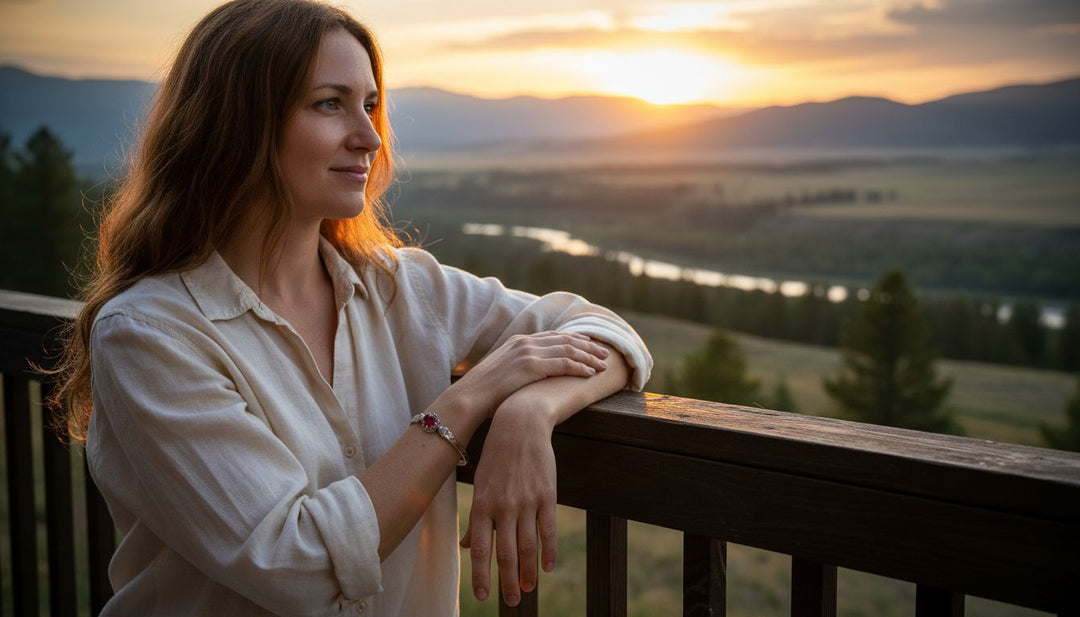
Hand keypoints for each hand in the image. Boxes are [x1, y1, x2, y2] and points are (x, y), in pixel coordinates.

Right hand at [450, 331, 607, 419]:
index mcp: (518, 341)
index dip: (574, 338)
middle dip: (588, 346)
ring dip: (589, 357)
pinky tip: (591, 373)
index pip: (553, 335)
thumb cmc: (484, 392)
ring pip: (569, 350)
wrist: (470, 396)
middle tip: (604, 353)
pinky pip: (564, 364)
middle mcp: (525, 343)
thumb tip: (527, 376)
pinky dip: (580, 368)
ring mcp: (528, 353)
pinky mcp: (532, 367)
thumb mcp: (501, 372)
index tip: (589, 343)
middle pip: (565, 339)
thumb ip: (516, 367)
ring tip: (603, 364)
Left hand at [460, 400, 557, 606]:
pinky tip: (548, 567)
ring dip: (529, 571)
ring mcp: (526, 501)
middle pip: (506, 553)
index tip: (482, 597)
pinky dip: (548, 551)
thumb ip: (476, 518)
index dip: (481, 575)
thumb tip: (468, 545)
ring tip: (529, 588)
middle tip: (511, 601)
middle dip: (508, 581)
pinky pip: (547, 530)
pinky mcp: (546, 495)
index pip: (481, 548)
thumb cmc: (496, 457)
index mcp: (483, 504)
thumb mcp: (480, 484)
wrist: (520, 424)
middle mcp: (503, 506)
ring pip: (528, 546)